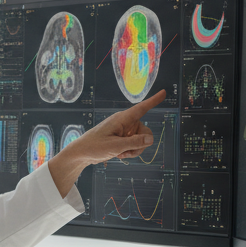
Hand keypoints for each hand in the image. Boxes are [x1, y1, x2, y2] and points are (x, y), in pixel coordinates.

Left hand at [47, 89, 164, 195]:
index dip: (153, 100)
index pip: (141, 108)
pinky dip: (131, 151)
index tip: (164, 92)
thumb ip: (134, 143)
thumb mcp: (115, 146)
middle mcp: (125, 123)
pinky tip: (119, 155)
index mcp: (122, 119)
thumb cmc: (94, 146)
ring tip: (121, 153)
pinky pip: (135, 145)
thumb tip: (151, 138)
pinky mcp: (123, 139)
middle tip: (126, 151)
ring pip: (142, 141)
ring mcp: (125, 131)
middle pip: (146, 132)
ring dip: (135, 150)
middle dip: (141, 144)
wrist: (82, 154)